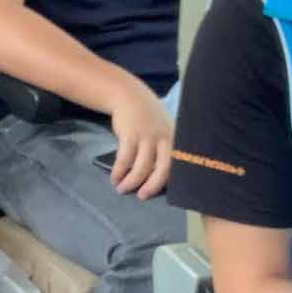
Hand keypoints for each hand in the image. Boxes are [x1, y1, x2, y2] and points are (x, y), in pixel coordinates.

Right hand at [107, 77, 173, 198]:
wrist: (129, 96)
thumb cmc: (147, 117)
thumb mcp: (163, 129)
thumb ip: (164, 148)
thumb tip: (159, 176)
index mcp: (175, 139)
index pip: (177, 166)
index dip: (170, 181)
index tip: (160, 192)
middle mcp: (164, 139)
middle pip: (162, 170)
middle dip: (151, 187)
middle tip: (141, 196)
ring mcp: (147, 137)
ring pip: (141, 168)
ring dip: (130, 181)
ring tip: (121, 188)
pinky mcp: (130, 135)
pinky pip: (125, 160)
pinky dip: (119, 171)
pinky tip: (114, 177)